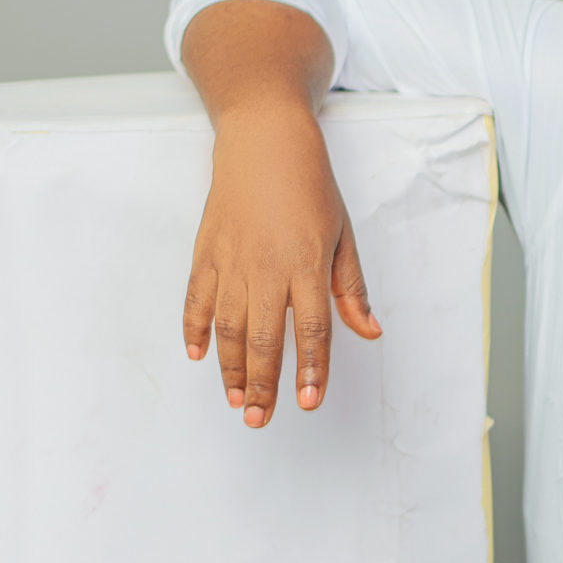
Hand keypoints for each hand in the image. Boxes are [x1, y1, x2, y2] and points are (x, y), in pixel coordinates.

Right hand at [182, 103, 380, 426]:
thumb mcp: (343, 235)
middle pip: (265, 338)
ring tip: (237, 401)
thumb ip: (351, 288)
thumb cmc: (310, 188)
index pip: (312, 328)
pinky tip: (199, 357)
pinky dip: (194, 329)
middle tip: (261, 420)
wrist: (264, 142)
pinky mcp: (206, 252)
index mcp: (306, 263)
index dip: (311, 369)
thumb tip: (369, 332)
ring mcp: (231, 260)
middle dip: (265, 384)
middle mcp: (266, 266)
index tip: (309, 402)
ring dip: (232, 368)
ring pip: (228, 326)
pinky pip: (195, 299)